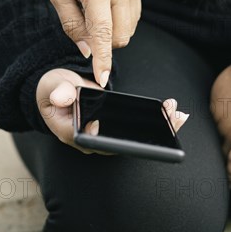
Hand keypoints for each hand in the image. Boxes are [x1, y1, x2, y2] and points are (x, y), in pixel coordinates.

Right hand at [37, 68, 188, 152]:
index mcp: (73, 134)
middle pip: (121, 144)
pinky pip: (136, 129)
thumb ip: (58, 92)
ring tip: (177, 115)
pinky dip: (155, 120)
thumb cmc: (53, 90)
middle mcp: (92, 140)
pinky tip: (172, 112)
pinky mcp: (115, 127)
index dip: (112, 140)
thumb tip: (63, 97)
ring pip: (132, 138)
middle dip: (147, 137)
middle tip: (170, 123)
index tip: (131, 133)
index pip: (95, 142)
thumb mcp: (52, 87)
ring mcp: (105, 135)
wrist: (59, 89)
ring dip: (157, 127)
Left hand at [38, 0, 140, 87]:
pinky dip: (119, 20)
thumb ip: (71, 25)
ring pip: (129, 28)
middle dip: (103, 43)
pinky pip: (133, 15)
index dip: (103, 60)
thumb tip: (88, 51)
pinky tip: (103, 6)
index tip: (102, 80)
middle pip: (120, 37)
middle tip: (83, 25)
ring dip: (112, 32)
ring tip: (91, 11)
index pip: (104, 34)